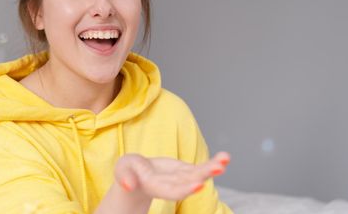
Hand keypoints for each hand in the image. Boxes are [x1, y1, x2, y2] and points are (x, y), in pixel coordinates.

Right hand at [114, 152, 230, 200]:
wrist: (136, 177)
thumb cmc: (128, 173)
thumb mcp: (123, 172)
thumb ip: (125, 178)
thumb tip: (128, 185)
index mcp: (156, 186)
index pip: (172, 190)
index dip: (185, 189)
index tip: (199, 185)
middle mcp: (172, 184)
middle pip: (190, 181)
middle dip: (204, 175)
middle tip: (219, 168)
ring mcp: (181, 178)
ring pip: (199, 174)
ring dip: (213, 167)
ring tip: (225, 159)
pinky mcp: (185, 171)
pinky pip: (201, 167)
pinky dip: (213, 162)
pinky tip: (225, 157)